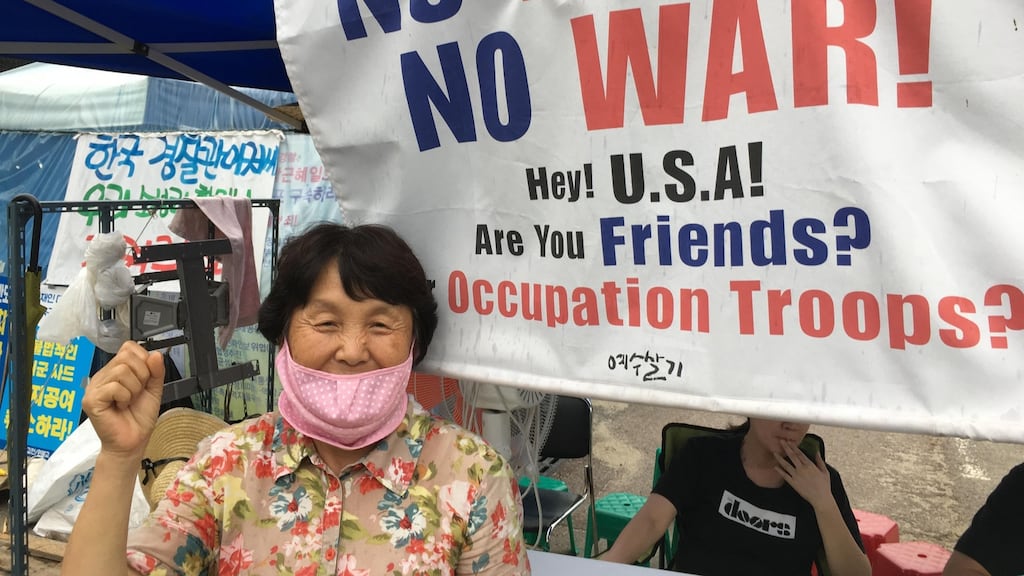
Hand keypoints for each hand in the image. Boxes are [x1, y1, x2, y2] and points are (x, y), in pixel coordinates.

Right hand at [82, 341, 164, 458]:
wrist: (133, 442)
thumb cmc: (139, 418)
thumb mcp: (153, 390)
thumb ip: (156, 371)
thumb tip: (155, 354)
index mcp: (115, 371)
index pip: (129, 347)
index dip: (143, 361)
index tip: (145, 380)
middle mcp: (102, 376)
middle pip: (126, 356)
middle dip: (141, 375)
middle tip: (136, 393)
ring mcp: (94, 387)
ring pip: (122, 370)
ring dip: (133, 389)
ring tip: (128, 402)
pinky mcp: (91, 400)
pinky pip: (115, 387)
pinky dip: (125, 397)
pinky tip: (120, 407)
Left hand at [774, 440, 832, 509]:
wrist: (821, 498)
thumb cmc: (824, 485)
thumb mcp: (825, 471)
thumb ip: (820, 461)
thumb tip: (817, 451)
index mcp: (810, 465)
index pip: (800, 453)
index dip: (794, 447)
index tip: (789, 441)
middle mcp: (802, 469)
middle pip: (792, 456)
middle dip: (786, 448)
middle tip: (780, 441)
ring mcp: (797, 476)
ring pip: (786, 465)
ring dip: (780, 458)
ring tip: (774, 453)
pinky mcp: (793, 483)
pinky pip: (785, 475)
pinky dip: (779, 471)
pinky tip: (775, 467)